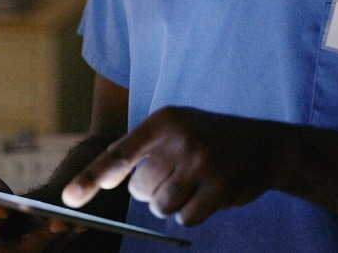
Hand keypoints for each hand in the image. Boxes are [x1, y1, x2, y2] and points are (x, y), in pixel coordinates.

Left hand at [61, 107, 279, 225]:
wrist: (268, 146)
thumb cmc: (211, 139)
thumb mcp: (178, 128)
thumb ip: (143, 149)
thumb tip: (101, 179)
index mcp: (164, 120)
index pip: (119, 153)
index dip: (92, 178)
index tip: (69, 198)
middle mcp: (180, 138)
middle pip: (140, 190)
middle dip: (151, 192)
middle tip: (177, 177)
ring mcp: (201, 163)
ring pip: (161, 206)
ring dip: (173, 204)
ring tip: (196, 183)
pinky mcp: (219, 187)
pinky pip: (186, 217)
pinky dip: (193, 213)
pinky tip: (210, 194)